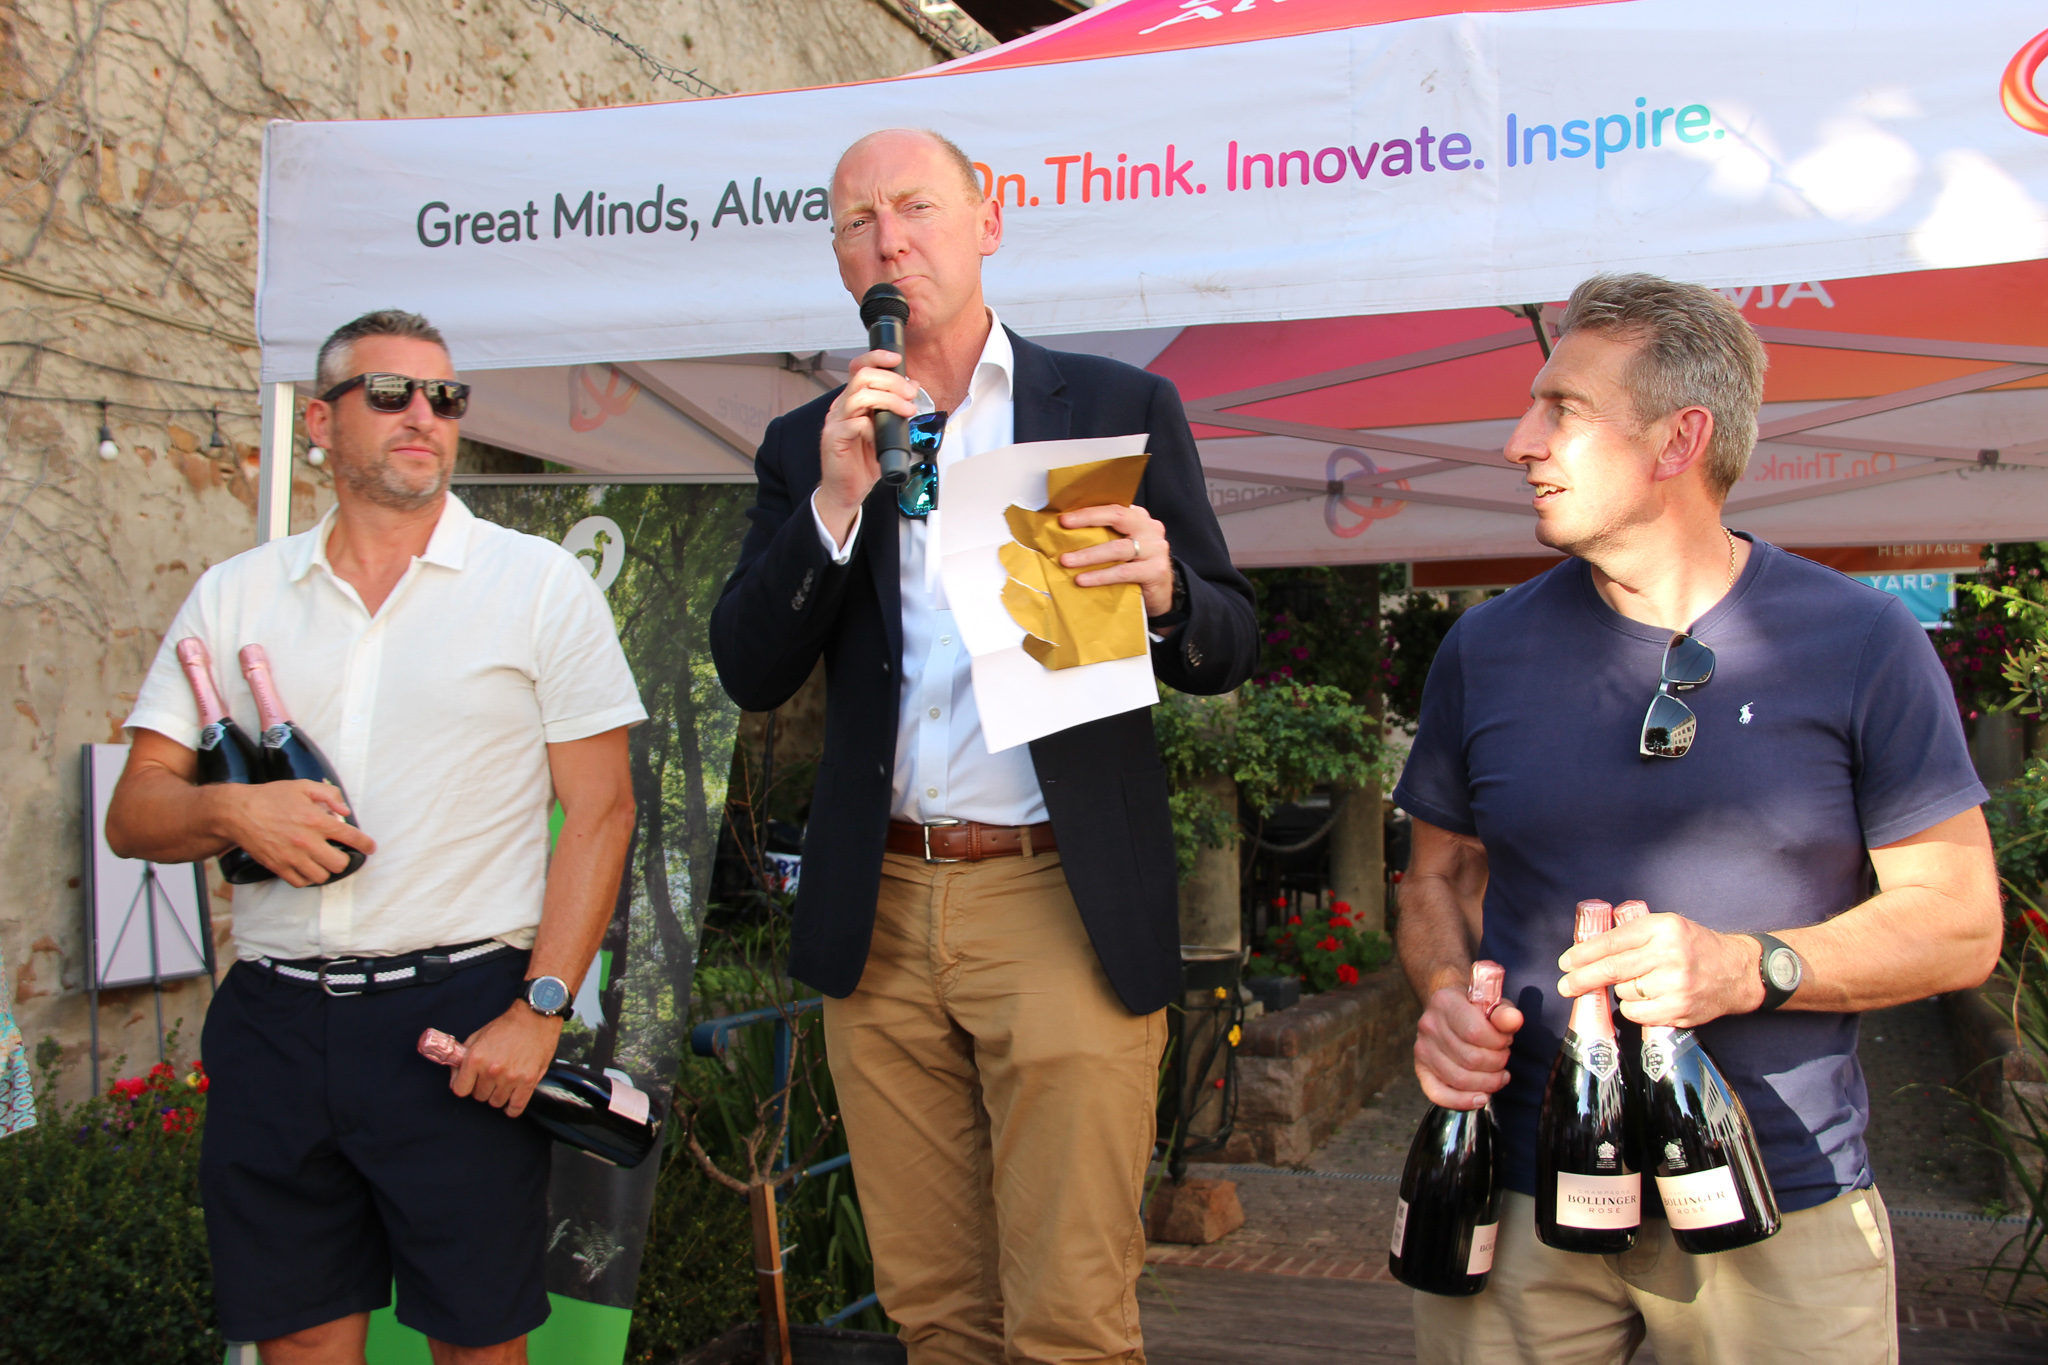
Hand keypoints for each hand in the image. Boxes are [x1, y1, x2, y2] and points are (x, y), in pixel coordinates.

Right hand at [216, 780, 375, 887]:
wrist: (238, 812)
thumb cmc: (270, 797)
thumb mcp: (303, 786)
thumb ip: (329, 795)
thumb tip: (344, 811)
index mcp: (316, 820)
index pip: (350, 837)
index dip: (365, 844)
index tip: (369, 847)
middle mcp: (306, 842)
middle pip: (339, 864)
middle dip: (343, 858)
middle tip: (338, 852)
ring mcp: (292, 857)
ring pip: (321, 876)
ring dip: (326, 869)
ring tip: (322, 859)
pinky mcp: (278, 867)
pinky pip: (301, 882)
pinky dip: (307, 877)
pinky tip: (306, 866)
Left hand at [451, 1002, 562, 1117]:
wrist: (535, 1018)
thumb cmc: (507, 1026)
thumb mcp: (478, 1036)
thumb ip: (463, 1057)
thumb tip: (455, 1077)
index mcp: (476, 1058)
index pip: (460, 1089)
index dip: (464, 1086)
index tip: (470, 1083)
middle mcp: (491, 1070)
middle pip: (479, 1096)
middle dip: (483, 1088)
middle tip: (490, 1078)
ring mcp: (510, 1077)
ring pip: (496, 1102)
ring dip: (498, 1095)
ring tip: (503, 1083)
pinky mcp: (528, 1082)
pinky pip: (516, 1107)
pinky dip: (512, 1108)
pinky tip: (511, 1102)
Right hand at [816, 349, 918, 539]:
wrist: (847, 490)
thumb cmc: (863, 462)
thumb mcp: (885, 431)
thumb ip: (894, 409)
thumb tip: (911, 388)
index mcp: (852, 401)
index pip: (859, 367)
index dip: (876, 357)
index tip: (897, 359)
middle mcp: (842, 407)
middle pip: (862, 376)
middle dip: (892, 381)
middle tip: (910, 393)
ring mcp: (836, 422)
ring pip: (860, 396)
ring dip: (889, 400)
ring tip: (906, 411)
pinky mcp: (834, 439)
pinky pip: (854, 424)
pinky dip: (872, 427)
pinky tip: (881, 437)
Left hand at [1056, 502, 1174, 615]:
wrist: (1162, 595)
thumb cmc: (1135, 568)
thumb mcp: (1123, 547)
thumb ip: (1105, 536)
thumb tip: (1067, 534)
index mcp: (1139, 519)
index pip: (1114, 508)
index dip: (1089, 511)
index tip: (1064, 518)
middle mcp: (1150, 529)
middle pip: (1118, 517)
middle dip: (1088, 519)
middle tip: (1064, 527)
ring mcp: (1155, 549)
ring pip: (1117, 548)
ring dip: (1088, 555)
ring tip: (1067, 561)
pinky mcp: (1156, 570)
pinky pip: (1123, 572)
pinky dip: (1100, 575)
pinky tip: (1083, 580)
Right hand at [1414, 985, 1523, 1109]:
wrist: (1451, 1009)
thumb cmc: (1476, 1009)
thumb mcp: (1493, 1003)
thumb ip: (1505, 1013)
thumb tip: (1514, 1020)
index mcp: (1444, 1002)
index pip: (1475, 1033)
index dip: (1499, 1043)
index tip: (1505, 1040)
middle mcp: (1429, 1025)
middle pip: (1470, 1059)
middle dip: (1497, 1063)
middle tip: (1503, 1056)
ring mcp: (1422, 1049)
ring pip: (1460, 1080)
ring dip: (1488, 1082)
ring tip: (1498, 1074)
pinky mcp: (1421, 1069)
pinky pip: (1439, 1094)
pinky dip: (1463, 1101)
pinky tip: (1482, 1097)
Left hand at [1557, 912, 1763, 1027]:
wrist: (1736, 972)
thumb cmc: (1694, 947)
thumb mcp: (1667, 927)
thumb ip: (1632, 934)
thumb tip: (1586, 949)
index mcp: (1662, 928)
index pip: (1612, 941)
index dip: (1583, 953)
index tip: (1566, 962)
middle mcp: (1669, 954)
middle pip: (1612, 969)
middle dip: (1582, 979)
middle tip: (1565, 985)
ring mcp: (1675, 984)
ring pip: (1624, 992)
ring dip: (1620, 991)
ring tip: (1641, 984)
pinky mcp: (1679, 1009)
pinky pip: (1637, 1013)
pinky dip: (1633, 1009)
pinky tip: (1646, 1000)